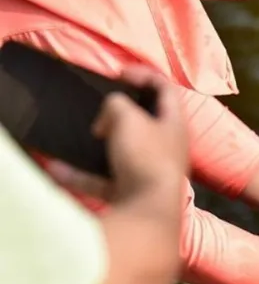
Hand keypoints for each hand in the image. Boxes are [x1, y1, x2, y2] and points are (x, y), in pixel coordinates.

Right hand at [45, 65, 187, 202]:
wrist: (148, 211)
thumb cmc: (145, 157)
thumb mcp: (127, 117)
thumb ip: (117, 104)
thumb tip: (110, 115)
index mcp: (174, 123)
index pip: (166, 89)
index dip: (145, 74)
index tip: (119, 73)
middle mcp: (168, 147)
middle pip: (147, 121)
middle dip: (122, 113)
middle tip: (102, 109)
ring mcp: (151, 171)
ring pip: (124, 151)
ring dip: (101, 144)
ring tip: (83, 136)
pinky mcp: (133, 193)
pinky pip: (105, 180)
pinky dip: (82, 175)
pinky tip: (58, 170)